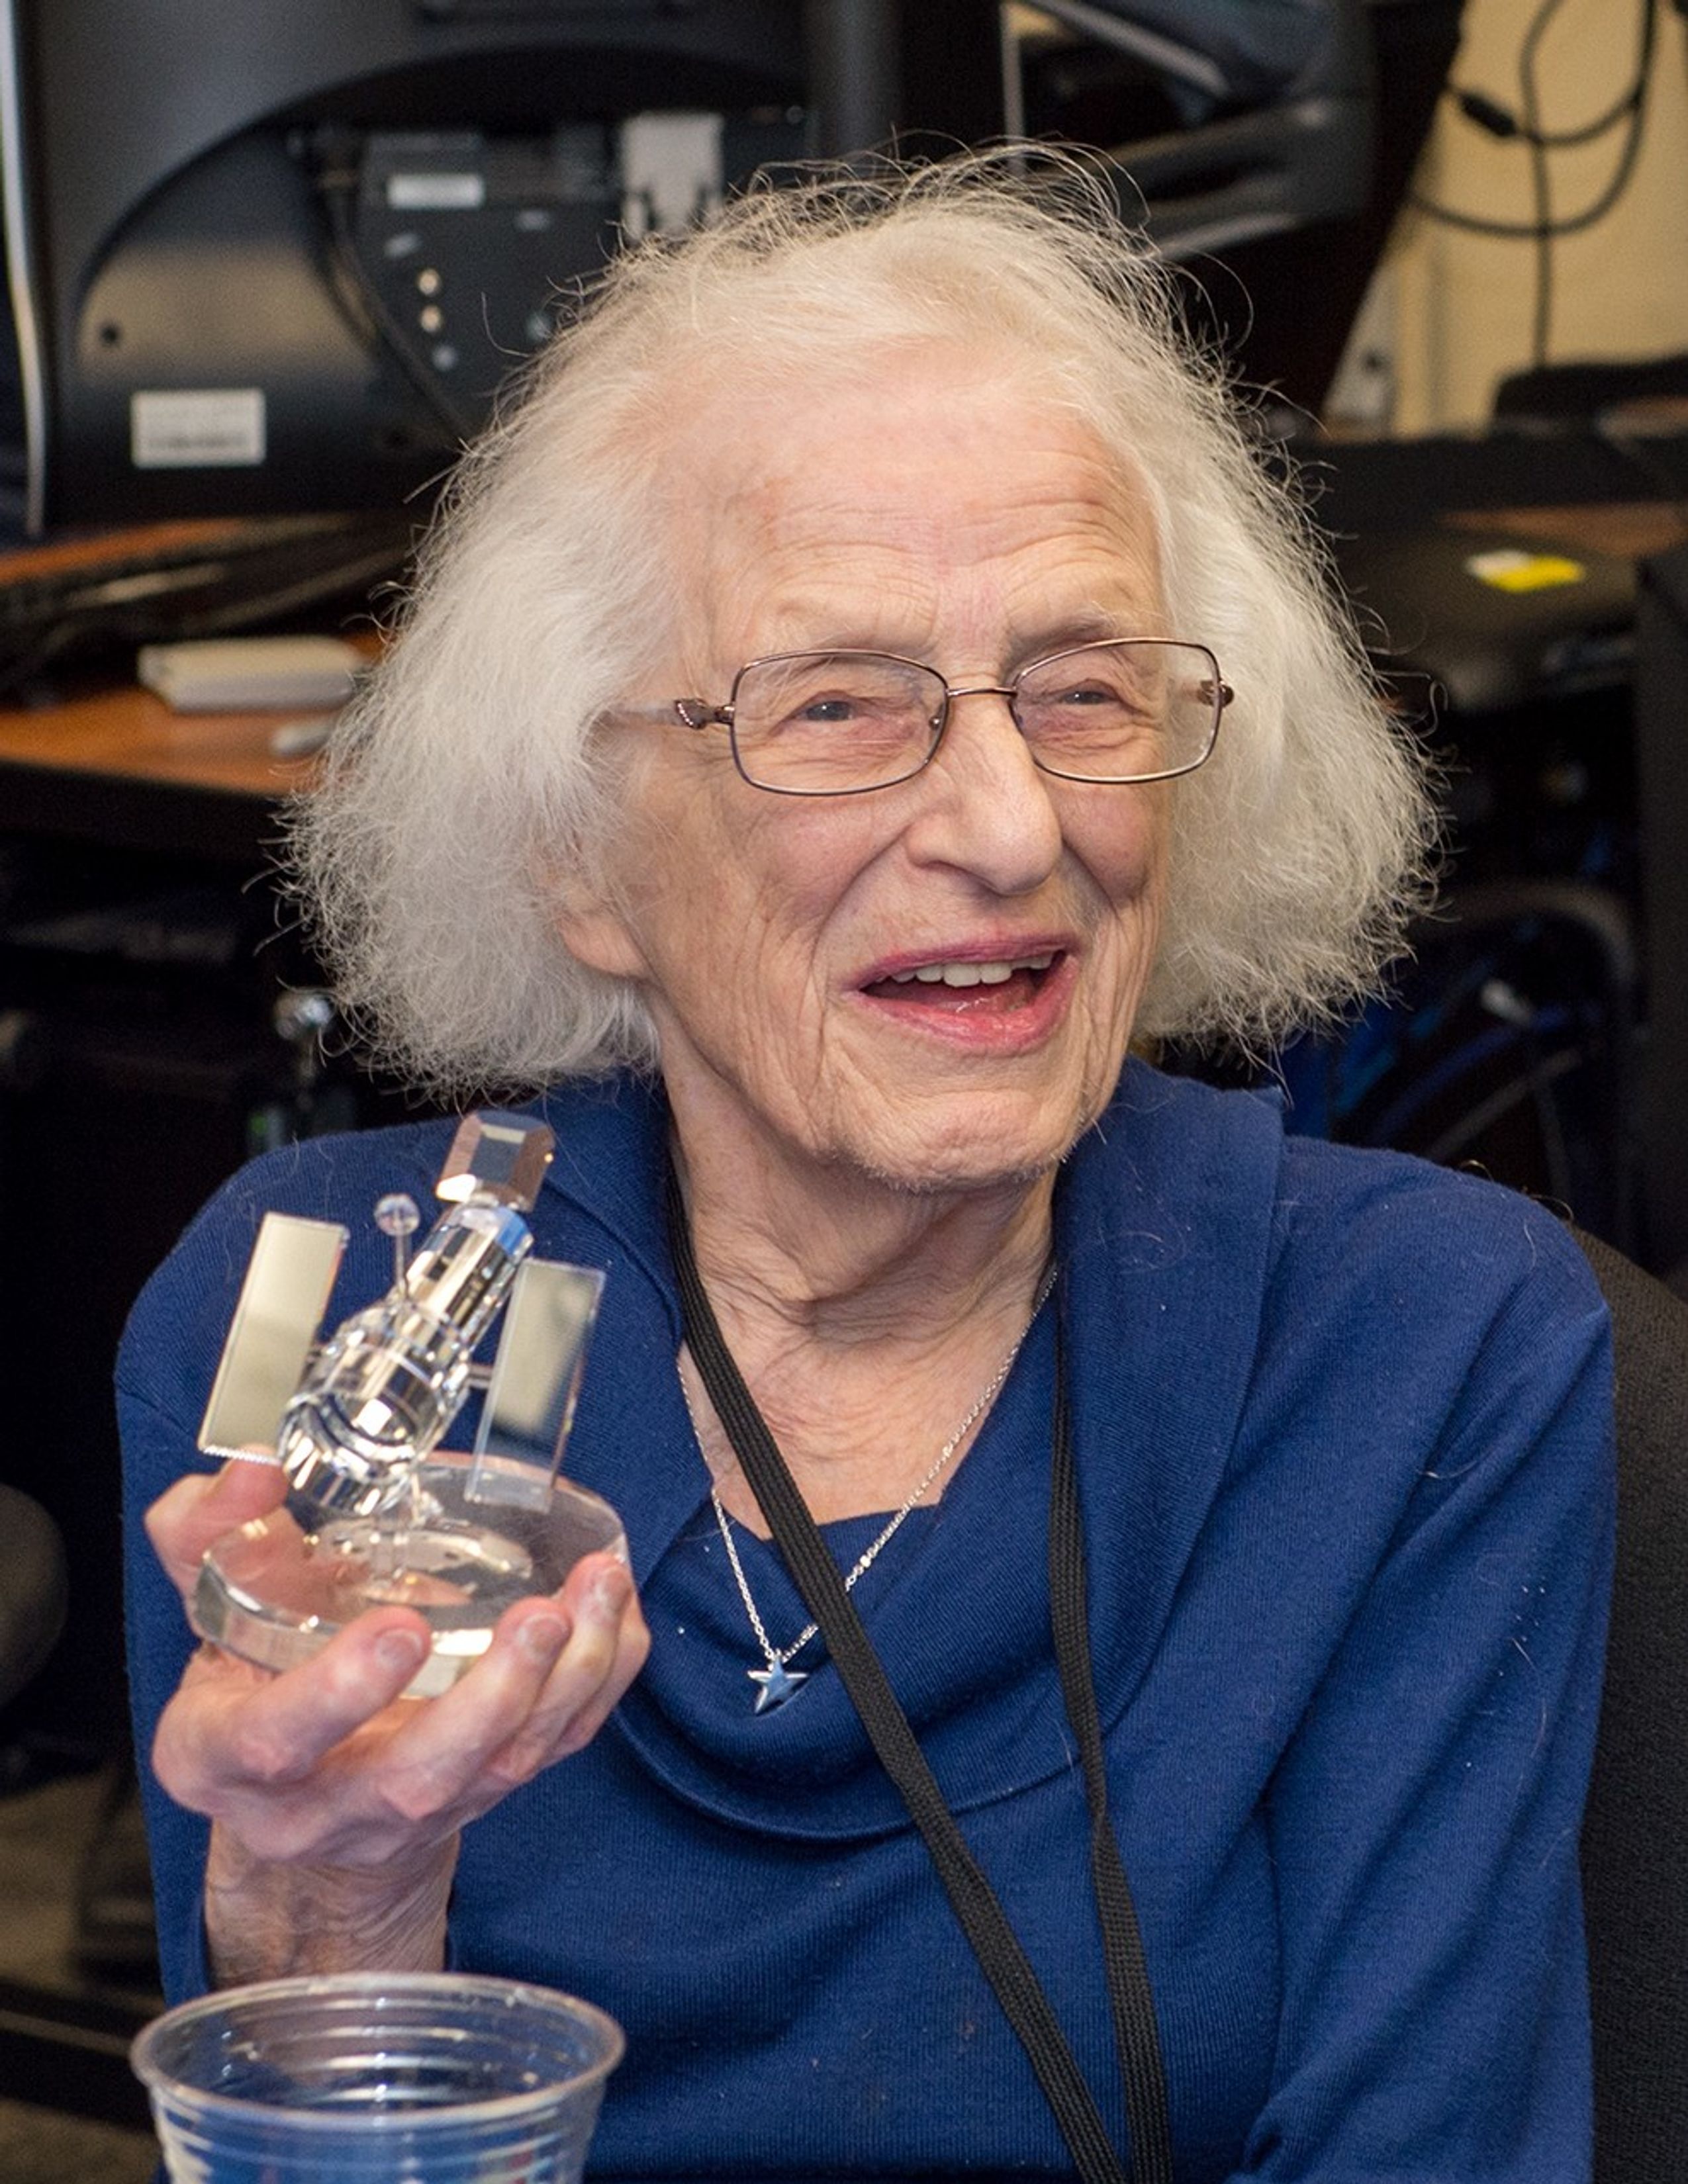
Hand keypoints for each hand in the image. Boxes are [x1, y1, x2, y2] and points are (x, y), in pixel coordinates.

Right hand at [145, 1460, 648, 1975]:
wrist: (299, 1791)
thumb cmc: (251, 1678)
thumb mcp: (209, 1606)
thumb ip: (210, 1532)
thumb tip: (255, 1465)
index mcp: (231, 1757)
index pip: (277, 1739)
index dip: (339, 1694)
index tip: (402, 1626)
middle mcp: (322, 1804)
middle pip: (413, 1780)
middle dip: (487, 1701)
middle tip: (538, 1617)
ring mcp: (412, 1814)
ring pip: (499, 1770)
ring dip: (563, 1685)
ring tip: (597, 1592)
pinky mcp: (483, 1797)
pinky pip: (555, 1754)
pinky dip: (600, 1687)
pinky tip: (619, 1617)